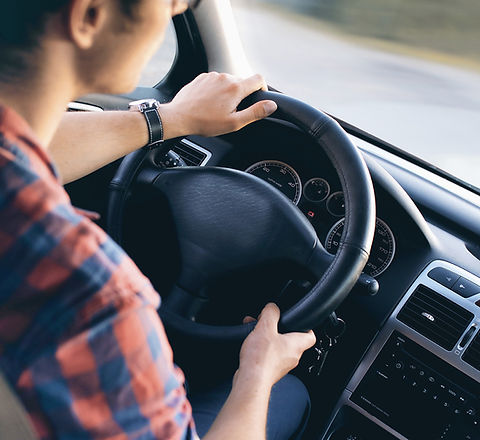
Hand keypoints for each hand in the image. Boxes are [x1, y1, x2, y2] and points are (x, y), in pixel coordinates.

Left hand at [159, 72, 277, 137]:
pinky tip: (209, 103)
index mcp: (236, 88)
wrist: (179, 117)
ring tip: (218, 109)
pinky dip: (216, 90)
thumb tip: (271, 105)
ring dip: (228, 93)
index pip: (259, 79)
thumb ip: (255, 113)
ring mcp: (212, 76)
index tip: (258, 98)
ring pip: (228, 81)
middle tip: (233, 111)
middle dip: (242, 95)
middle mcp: (225, 77)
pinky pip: (215, 81)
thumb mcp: (234, 122)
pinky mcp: (202, 77)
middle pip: (243, 81)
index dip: (262, 89)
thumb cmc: (205, 122)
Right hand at [237, 303, 315, 388]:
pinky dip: (261, 348)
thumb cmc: (261, 359)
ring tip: (255, 331)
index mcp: (296, 345)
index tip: (298, 321)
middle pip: (291, 339)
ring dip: (267, 337)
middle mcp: (292, 357)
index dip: (306, 326)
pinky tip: (251, 345)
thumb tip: (272, 307)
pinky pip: (269, 356)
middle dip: (278, 329)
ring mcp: (282, 365)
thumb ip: (271, 313)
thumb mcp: (265, 327)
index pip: (310, 335)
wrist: (251, 381)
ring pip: (278, 347)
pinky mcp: (270, 371)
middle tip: (268, 323)